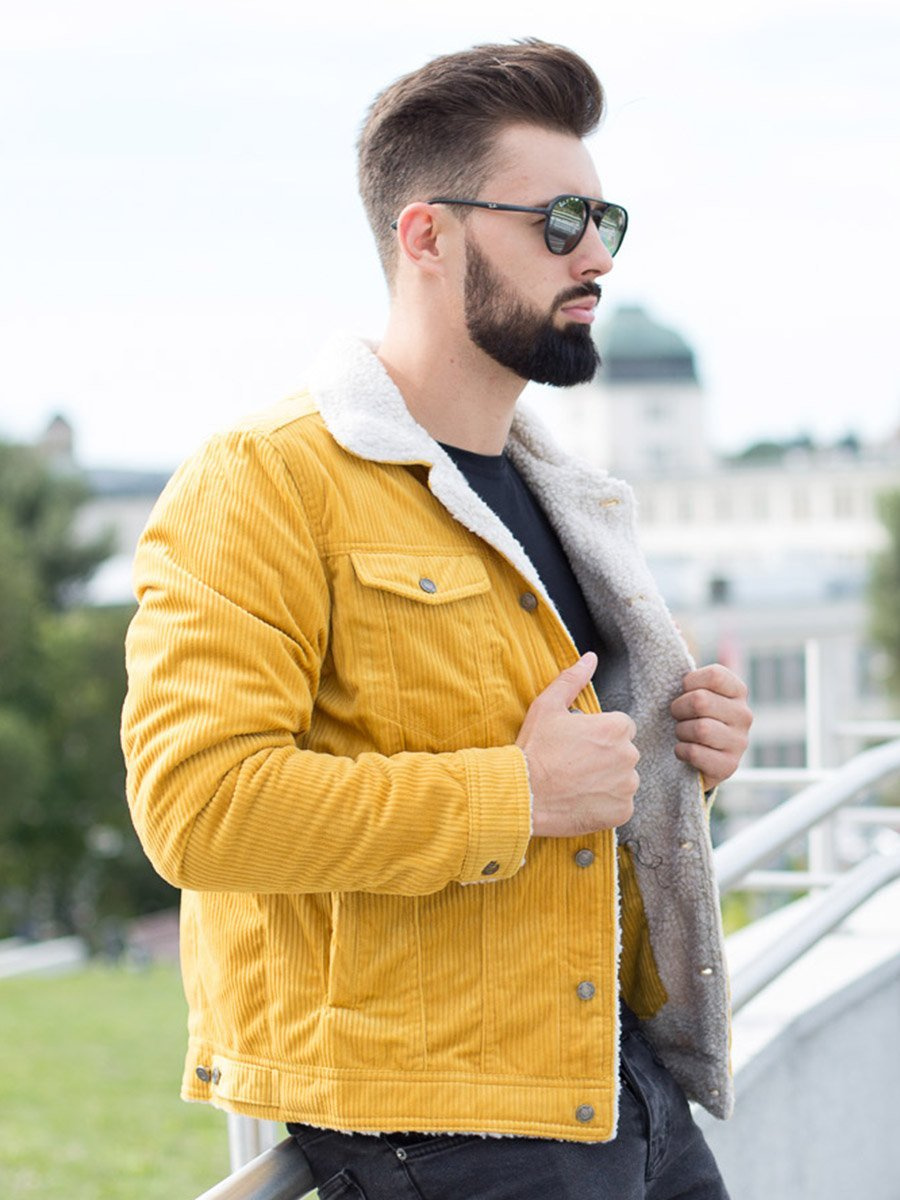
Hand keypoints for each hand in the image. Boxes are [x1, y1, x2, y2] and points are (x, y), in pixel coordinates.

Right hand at [516, 652, 639, 837]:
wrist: (522, 793)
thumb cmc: (534, 747)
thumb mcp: (548, 706)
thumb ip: (573, 679)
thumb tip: (590, 658)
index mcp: (616, 727)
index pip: (621, 727)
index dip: (599, 734)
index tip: (579, 744)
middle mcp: (628, 755)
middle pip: (624, 753)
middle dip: (605, 757)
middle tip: (575, 764)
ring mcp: (626, 786)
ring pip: (624, 779)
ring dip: (607, 781)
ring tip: (577, 783)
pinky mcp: (622, 812)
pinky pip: (620, 805)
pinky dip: (605, 804)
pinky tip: (581, 799)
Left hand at [670, 664, 751, 790]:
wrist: (701, 757)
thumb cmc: (693, 716)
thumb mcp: (697, 690)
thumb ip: (694, 676)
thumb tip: (678, 650)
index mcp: (738, 691)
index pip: (714, 675)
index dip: (689, 682)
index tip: (683, 691)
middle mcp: (744, 715)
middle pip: (701, 701)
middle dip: (679, 708)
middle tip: (677, 715)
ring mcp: (740, 742)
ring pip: (700, 729)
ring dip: (681, 731)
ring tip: (682, 733)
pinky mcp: (729, 765)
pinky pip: (695, 753)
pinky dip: (681, 751)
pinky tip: (684, 749)